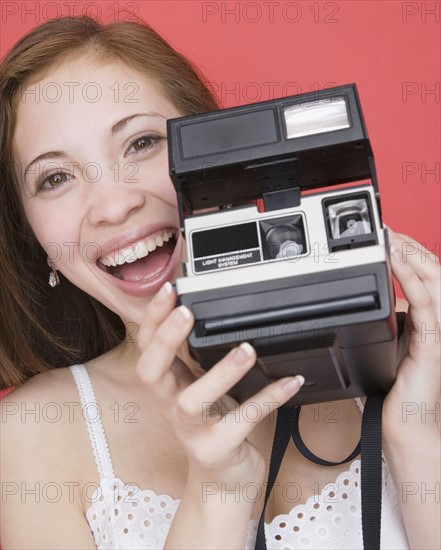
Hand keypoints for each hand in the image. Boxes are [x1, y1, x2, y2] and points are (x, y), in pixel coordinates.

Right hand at [135, 282, 304, 484]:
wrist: (221, 481)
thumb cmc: (211, 426)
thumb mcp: (196, 388)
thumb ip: (193, 359)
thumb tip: (205, 312)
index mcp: (165, 386)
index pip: (146, 347)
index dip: (153, 318)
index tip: (170, 289)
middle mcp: (171, 406)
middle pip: (152, 372)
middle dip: (166, 339)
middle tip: (187, 312)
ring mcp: (191, 431)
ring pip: (193, 401)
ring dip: (219, 372)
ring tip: (246, 350)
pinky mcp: (217, 450)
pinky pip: (244, 420)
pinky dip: (268, 397)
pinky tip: (289, 381)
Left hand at [383, 228, 439, 444]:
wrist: (405, 424)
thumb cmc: (397, 389)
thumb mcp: (392, 345)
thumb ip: (391, 323)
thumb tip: (380, 303)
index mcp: (428, 320)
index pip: (426, 277)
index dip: (410, 254)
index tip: (389, 237)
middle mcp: (437, 321)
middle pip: (433, 272)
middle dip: (411, 247)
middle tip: (388, 230)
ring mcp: (438, 331)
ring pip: (434, 281)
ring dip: (413, 255)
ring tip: (392, 237)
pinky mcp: (431, 344)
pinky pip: (425, 304)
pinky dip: (410, 278)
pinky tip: (397, 261)